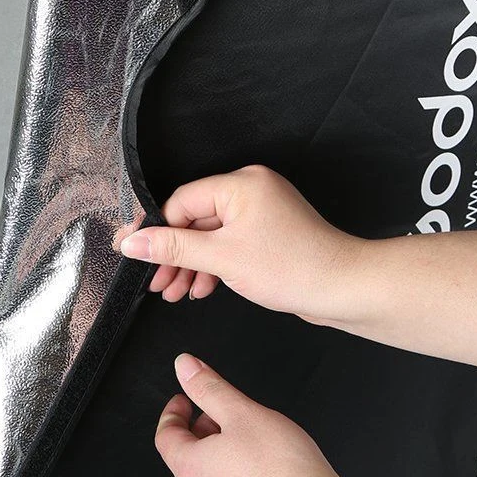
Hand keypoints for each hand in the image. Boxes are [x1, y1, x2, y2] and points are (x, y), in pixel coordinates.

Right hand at [119, 165, 361, 322]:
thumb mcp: (222, 258)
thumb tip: (133, 242)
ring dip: (191, 265)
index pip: (181, 202)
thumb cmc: (293, 267)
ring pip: (210, 236)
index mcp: (239, 184)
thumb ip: (173, 248)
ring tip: (174, 293)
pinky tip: (201, 288)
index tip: (136, 253)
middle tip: (156, 282)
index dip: (157, 231)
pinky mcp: (267, 233)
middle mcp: (249, 190)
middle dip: (174, 255)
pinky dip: (214, 265)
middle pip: (194, 220)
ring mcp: (260, 212)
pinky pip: (229, 243)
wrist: (344, 289)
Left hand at [155, 355, 476, 476]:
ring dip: (227, 457)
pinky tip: (278, 473)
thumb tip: (185, 364)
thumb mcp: (243, 412)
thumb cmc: (287, 472)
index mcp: (192, 468)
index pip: (165, 433)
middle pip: (190, 458)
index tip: (190, 396)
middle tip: (226, 411)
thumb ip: (211, 387)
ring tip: (256, 438)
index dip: (176, 409)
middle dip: (204, 430)